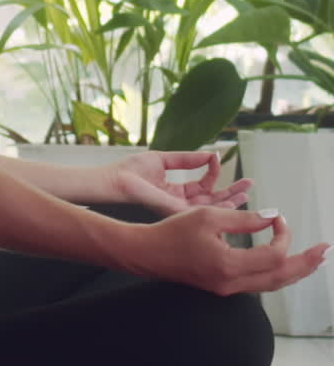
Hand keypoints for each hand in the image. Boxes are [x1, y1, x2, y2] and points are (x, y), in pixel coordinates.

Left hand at [109, 149, 250, 216]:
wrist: (114, 180)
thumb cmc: (130, 171)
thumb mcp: (163, 159)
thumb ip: (186, 159)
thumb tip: (209, 154)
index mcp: (176, 191)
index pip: (203, 186)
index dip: (213, 173)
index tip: (217, 158)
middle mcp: (180, 203)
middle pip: (212, 200)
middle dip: (232, 193)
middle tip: (250, 185)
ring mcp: (178, 210)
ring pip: (211, 208)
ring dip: (230, 200)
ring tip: (247, 192)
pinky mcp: (176, 211)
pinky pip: (201, 210)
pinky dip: (217, 205)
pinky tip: (231, 200)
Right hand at [123, 208, 329, 296]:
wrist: (147, 253)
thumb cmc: (173, 231)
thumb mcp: (209, 216)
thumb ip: (245, 218)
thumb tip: (273, 217)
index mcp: (229, 265)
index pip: (274, 255)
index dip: (283, 235)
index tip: (277, 217)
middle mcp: (231, 283)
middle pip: (281, 278)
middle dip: (306, 263)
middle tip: (326, 251)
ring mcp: (227, 288)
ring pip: (272, 284)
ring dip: (295, 271)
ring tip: (314, 260)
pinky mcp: (222, 286)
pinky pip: (258, 284)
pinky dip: (276, 274)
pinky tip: (283, 265)